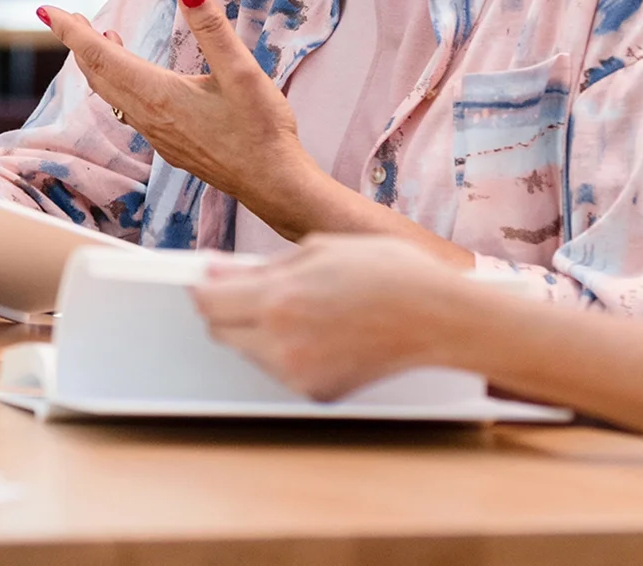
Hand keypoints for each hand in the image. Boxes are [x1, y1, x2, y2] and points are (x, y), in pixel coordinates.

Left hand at [38, 0, 317, 211]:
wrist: (272, 184)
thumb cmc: (261, 130)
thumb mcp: (241, 71)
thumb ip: (211, 27)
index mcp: (157, 93)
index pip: (99, 55)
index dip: (71, 31)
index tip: (46, 10)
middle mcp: (148, 116)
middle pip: (97, 74)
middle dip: (78, 43)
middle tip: (67, 17)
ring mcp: (156, 134)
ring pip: (110, 93)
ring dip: (98, 64)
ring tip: (98, 38)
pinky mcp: (168, 145)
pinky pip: (127, 109)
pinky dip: (117, 84)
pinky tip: (134, 78)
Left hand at [192, 233, 485, 400]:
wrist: (439, 319)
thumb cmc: (389, 274)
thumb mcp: (322, 250)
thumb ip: (263, 265)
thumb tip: (219, 272)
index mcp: (279, 299)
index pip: (209, 302)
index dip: (203, 288)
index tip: (207, 280)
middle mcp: (281, 342)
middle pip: (221, 330)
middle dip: (228, 309)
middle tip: (254, 290)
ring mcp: (298, 373)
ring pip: (248, 351)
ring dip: (257, 330)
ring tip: (303, 308)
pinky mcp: (316, 392)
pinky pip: (279, 369)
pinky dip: (285, 351)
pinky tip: (320, 331)